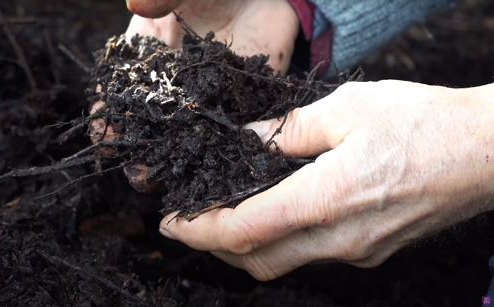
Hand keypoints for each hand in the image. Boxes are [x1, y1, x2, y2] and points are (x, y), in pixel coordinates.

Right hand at [90, 0, 299, 191]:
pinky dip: (223, 152)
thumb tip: (135, 5)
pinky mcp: (240, 103)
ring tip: (177, 182)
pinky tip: (220, 170)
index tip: (105, 140)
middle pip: (148, 127)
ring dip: (179, 162)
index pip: (116, 94)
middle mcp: (171, 86)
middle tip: (143, 174)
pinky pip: (230, 133)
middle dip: (141, 154)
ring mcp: (205, 98)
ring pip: (185, 139)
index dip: (106, 118)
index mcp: (146, 59)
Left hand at [158, 80, 493, 279]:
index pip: (245, 230)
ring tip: (222, 222)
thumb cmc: (422, 123)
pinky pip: (311, 257)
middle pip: (257, 261)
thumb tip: (247, 140)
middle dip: (214, 248)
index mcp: (328, 199)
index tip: (171, 224)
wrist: (486, 153)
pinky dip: (279, 244)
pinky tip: (274, 219)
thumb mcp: (346, 108)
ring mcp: (358, 251)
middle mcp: (340, 238)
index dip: (200, 231)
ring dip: (245, 249)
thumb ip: (287, 130)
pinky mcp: (370, 251)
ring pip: (283, 264)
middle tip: (189, 225)